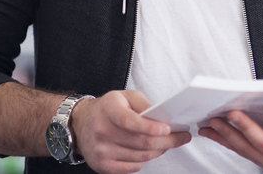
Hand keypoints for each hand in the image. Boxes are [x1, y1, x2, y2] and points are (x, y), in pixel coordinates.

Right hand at [70, 89, 191, 173]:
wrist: (80, 123)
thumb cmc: (108, 108)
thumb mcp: (125, 96)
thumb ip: (145, 104)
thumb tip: (165, 117)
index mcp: (109, 110)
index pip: (130, 121)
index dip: (151, 126)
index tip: (168, 129)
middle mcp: (102, 131)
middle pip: (142, 142)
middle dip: (167, 141)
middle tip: (182, 137)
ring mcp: (100, 151)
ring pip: (141, 157)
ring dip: (159, 151)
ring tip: (168, 143)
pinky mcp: (102, 165)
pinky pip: (133, 167)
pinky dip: (145, 160)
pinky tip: (149, 151)